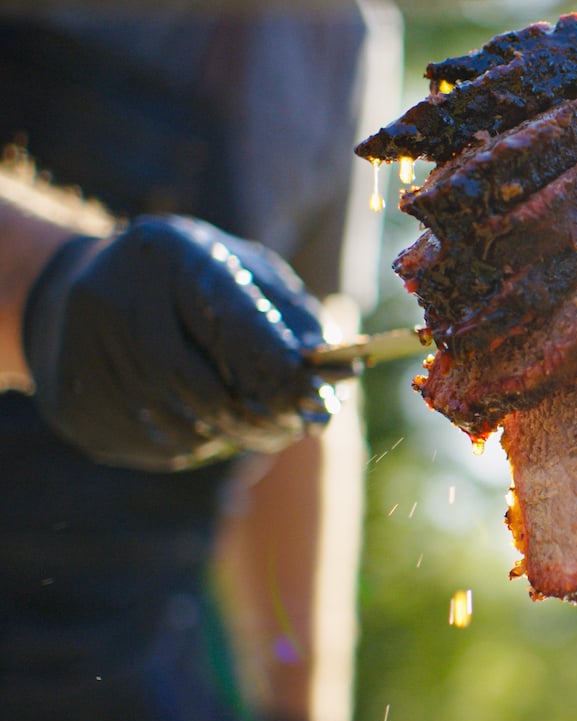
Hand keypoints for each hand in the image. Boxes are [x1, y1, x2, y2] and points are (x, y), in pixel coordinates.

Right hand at [22, 215, 342, 470]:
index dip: (282, 373)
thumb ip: (296, 319)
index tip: (320, 400)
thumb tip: (341, 372)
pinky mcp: (74, 406)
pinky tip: (198, 420)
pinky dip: (196, 445)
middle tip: (298, 429)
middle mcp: (117, 301)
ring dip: (232, 436)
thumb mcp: (245, 275)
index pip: (234, 326)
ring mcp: (85, 356)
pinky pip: (156, 448)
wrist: (80, 288)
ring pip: (185, 427)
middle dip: (263, 419)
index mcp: (170, 256)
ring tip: (250, 421)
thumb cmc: (192, 284)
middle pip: (205, 389)